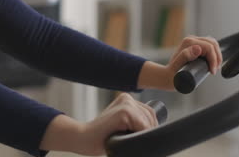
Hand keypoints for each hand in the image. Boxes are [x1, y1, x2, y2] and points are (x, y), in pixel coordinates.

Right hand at [39, 93, 157, 155]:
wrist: (84, 138)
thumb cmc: (103, 136)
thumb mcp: (121, 124)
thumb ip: (134, 122)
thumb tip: (154, 131)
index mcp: (127, 99)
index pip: (150, 113)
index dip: (150, 128)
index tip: (141, 137)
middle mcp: (127, 98)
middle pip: (151, 117)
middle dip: (148, 131)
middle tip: (135, 140)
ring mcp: (126, 104)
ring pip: (148, 123)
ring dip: (143, 135)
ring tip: (127, 139)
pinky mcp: (124, 112)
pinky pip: (143, 127)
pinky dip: (139, 136)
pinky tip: (127, 139)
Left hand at [167, 36, 222, 74]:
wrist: (167, 76)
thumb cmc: (172, 74)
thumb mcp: (178, 66)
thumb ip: (185, 56)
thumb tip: (198, 48)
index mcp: (188, 42)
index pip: (209, 47)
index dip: (214, 59)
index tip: (212, 71)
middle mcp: (191, 40)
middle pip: (212, 43)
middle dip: (217, 57)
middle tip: (214, 70)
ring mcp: (194, 42)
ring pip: (212, 44)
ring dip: (217, 55)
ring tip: (215, 68)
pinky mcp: (196, 46)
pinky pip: (209, 46)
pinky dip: (214, 53)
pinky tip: (213, 62)